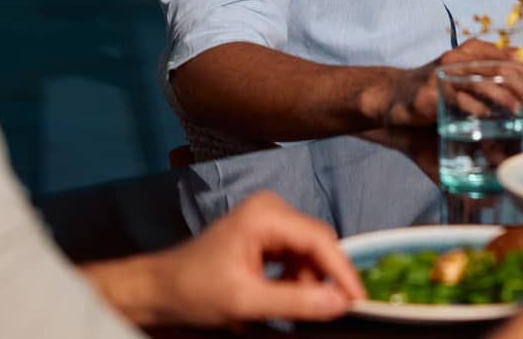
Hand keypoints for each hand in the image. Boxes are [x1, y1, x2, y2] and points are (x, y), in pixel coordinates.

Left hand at [125, 192, 363, 326]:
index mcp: (265, 215)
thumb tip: (339, 303)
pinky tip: (279, 299)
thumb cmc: (193, 290)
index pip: (319, 239)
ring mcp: (269, 220)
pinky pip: (297, 257)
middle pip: (318, 245)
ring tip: (286, 310)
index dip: (343, 272)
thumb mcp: (245, 302)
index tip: (360, 301)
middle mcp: (271, 209)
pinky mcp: (267, 235)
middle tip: (328, 313)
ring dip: (307, 283)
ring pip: (309, 254)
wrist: (161, 289)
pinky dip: (295, 281)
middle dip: (323, 280)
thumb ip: (294, 302)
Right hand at [381, 39, 522, 127]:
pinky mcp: (433, 89)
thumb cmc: (437, 95)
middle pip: (507, 69)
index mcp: (476, 51)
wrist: (395, 97)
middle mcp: (464, 55)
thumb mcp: (470, 88)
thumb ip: (496, 92)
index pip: (517, 58)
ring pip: (488, 81)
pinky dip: (478, 109)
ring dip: (511, 101)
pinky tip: (490, 120)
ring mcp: (448, 71)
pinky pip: (461, 97)